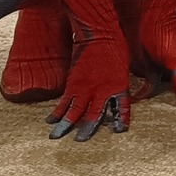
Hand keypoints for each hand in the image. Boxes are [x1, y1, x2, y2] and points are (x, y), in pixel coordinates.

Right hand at [47, 27, 133, 141]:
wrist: (99, 33)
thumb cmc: (116, 47)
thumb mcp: (125, 67)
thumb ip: (121, 83)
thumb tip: (120, 91)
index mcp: (119, 87)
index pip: (122, 108)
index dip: (121, 120)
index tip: (120, 131)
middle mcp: (101, 91)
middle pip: (94, 116)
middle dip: (87, 130)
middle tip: (80, 142)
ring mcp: (85, 88)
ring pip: (74, 112)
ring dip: (66, 125)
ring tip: (57, 137)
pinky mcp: (73, 82)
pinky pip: (64, 101)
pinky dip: (57, 111)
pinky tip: (50, 120)